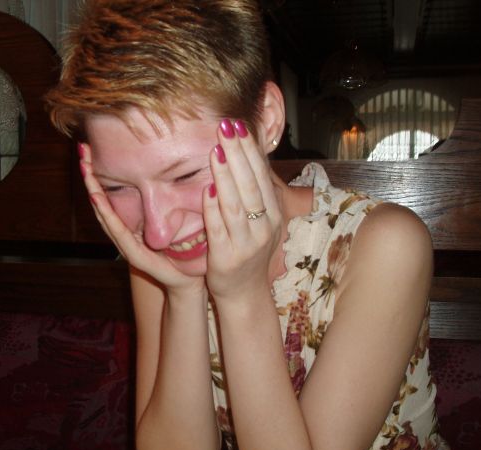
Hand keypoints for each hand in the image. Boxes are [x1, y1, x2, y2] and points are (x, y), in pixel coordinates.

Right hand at [79, 143, 204, 293]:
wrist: (187, 279)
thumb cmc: (180, 249)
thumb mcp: (170, 218)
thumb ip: (163, 199)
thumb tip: (164, 169)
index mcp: (129, 224)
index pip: (109, 195)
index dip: (99, 173)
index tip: (91, 149)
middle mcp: (123, 233)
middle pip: (100, 201)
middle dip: (90, 176)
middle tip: (82, 151)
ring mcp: (126, 244)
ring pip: (104, 213)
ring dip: (93, 190)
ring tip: (85, 169)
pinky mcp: (134, 255)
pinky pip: (118, 231)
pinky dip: (107, 214)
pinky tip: (98, 198)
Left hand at [203, 119, 282, 300]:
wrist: (245, 293)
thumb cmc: (250, 250)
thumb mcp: (262, 221)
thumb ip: (257, 192)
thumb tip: (249, 153)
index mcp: (273, 214)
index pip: (261, 176)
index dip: (250, 150)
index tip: (238, 126)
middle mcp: (264, 228)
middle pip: (250, 185)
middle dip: (238, 154)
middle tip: (225, 128)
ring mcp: (246, 244)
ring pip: (236, 204)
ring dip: (226, 176)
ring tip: (216, 151)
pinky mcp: (226, 258)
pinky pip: (219, 229)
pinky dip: (213, 208)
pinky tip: (206, 189)